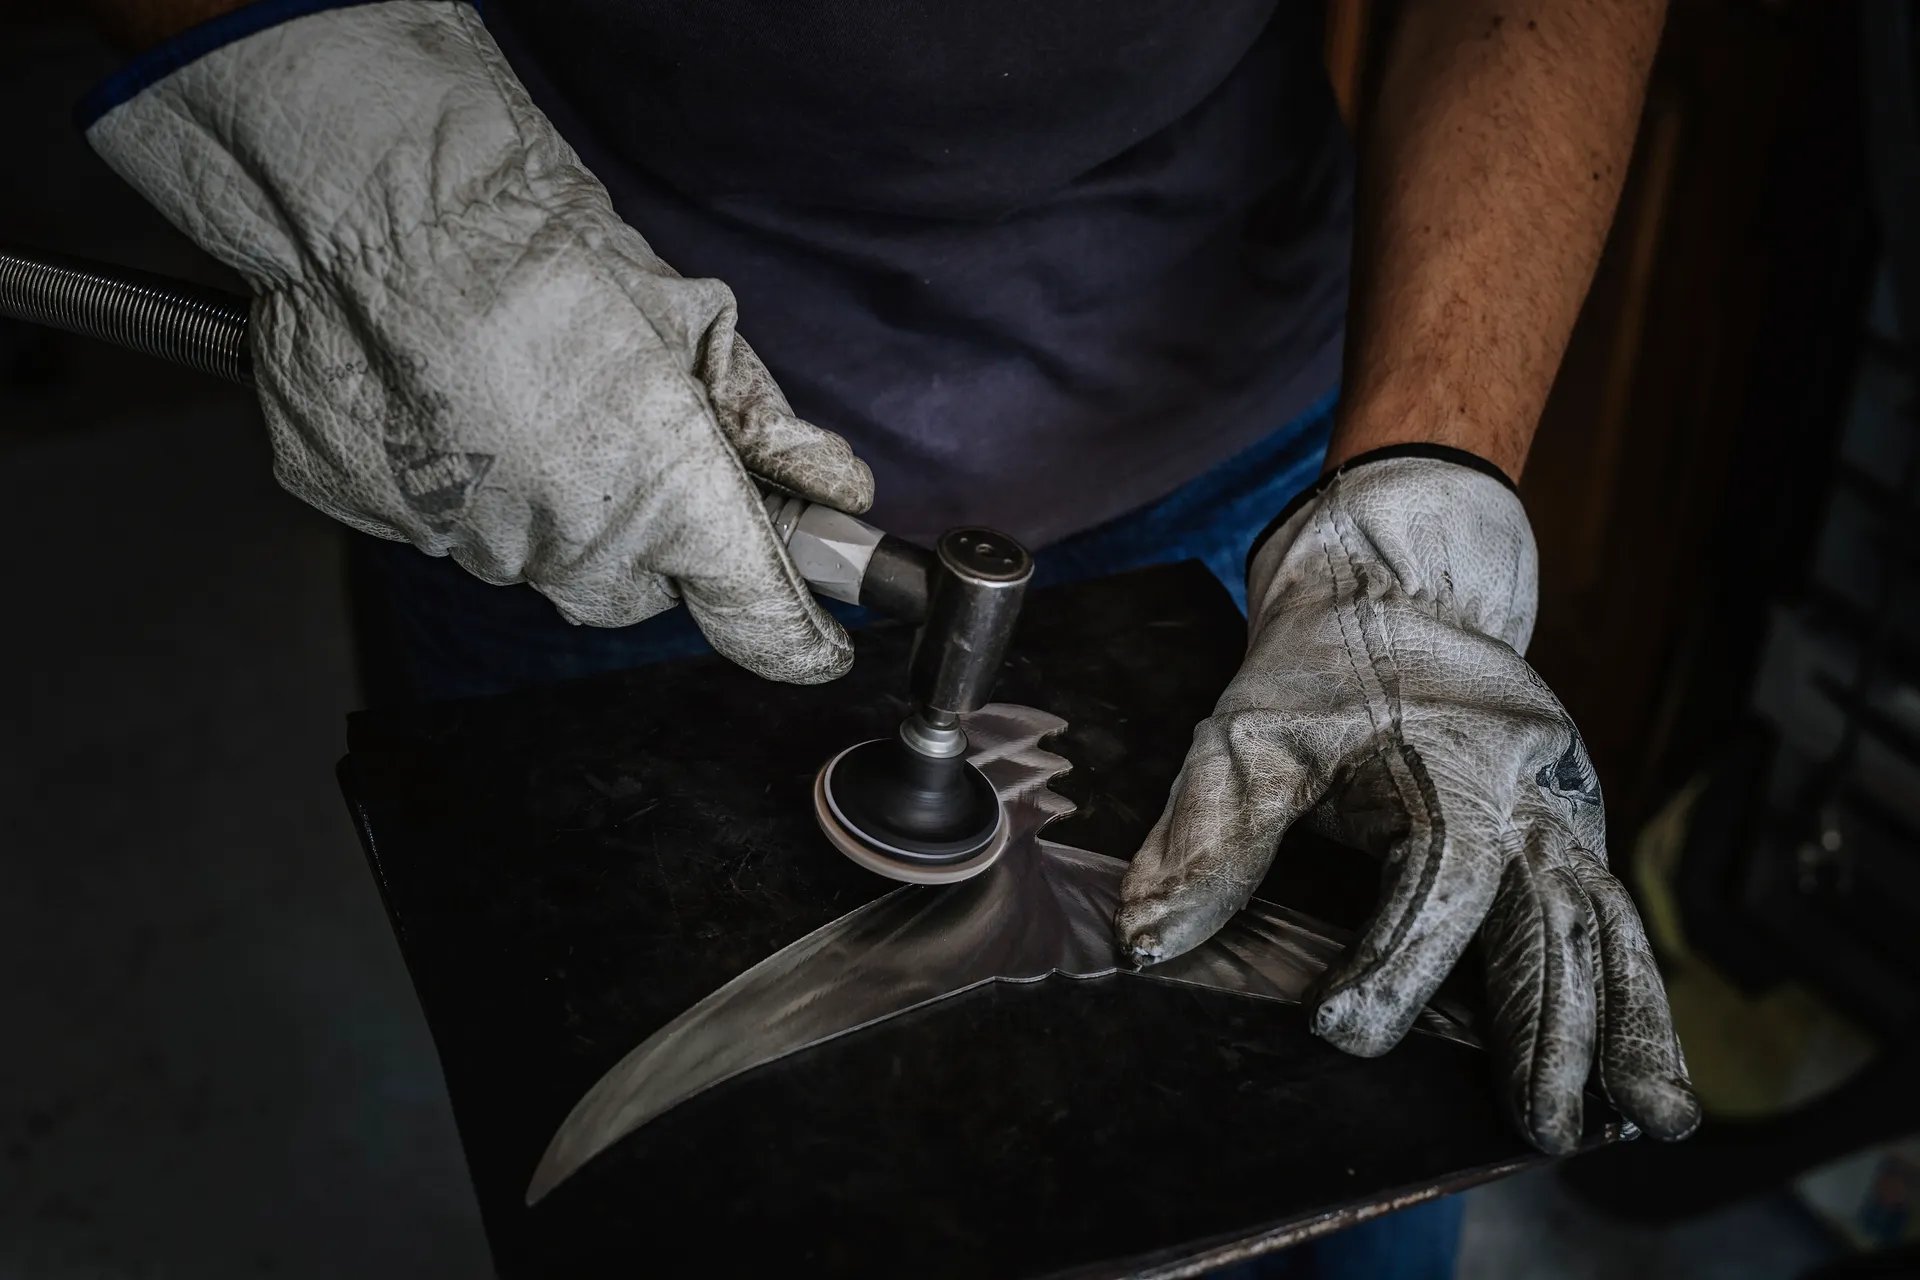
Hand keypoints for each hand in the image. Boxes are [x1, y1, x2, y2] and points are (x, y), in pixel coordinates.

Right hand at [85, 1, 870, 682]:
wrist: (377, 207)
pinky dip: (473, 487)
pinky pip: (459, 531)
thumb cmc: (540, 250)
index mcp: (668, 494)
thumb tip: (832, 481)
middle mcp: (577, 543)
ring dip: (558, 508)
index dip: (794, 633)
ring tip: (533, 402)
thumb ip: (764, 423)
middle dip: (657, 540)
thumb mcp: (690, 320)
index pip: (756, 612)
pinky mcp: (392, 527)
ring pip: (548, 562)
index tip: (816, 643)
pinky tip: (466, 407)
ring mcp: (475, 544)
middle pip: (642, 591)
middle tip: (638, 445)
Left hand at [1116, 450, 1699, 1153]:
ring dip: (1625, 1025)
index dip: (1393, 960)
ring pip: (1604, 925)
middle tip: (1540, 1124)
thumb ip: (1211, 835)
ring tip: (1648, 1120)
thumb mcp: (1253, 731)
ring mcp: (1559, 813)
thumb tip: (1148, 942)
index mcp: (1452, 759)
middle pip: (1548, 915)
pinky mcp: (1567, 834)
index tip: (1341, 1031)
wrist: (1402, 585)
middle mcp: (1525, 792)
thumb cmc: (1321, 664)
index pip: (1435, 877)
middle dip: (1548, 1026)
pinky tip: (1644, 1075)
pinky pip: (1610, 921)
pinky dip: (1634, 996)